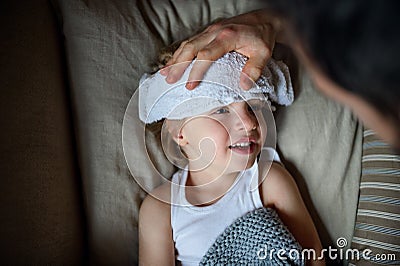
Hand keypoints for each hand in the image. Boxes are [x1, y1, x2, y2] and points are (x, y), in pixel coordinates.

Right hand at [160, 9, 283, 89]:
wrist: (263, 20)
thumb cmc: (262, 37)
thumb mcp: (263, 54)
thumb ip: (254, 70)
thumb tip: (243, 86)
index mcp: (227, 37)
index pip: (206, 55)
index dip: (196, 71)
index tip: (189, 86)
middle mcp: (215, 31)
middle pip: (191, 48)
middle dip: (178, 65)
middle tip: (169, 80)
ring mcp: (210, 30)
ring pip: (187, 44)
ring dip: (175, 59)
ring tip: (165, 74)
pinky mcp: (208, 32)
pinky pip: (190, 41)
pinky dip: (179, 52)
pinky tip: (173, 62)